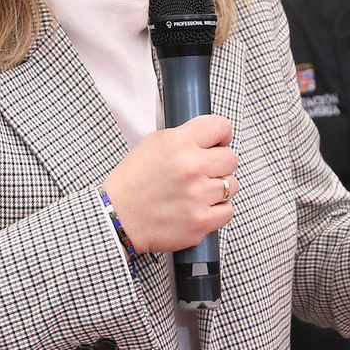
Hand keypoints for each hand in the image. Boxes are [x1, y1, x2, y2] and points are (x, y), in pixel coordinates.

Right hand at [103, 114, 237, 253]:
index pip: (221, 127)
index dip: (221, 136)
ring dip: (218, 189)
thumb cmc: (133, 180)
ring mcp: (197, 196)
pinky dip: (217, 211)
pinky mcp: (200, 221)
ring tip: (198, 192)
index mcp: (178, 143)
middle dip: (219, 165)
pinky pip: (228, 211)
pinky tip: (200, 208)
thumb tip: (212, 139)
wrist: (117, 216)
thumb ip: (184, 137)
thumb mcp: (153, 143)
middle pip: (231, 158)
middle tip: (203, 172)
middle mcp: (191, 167)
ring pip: (231, 185)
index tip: (216, 144)